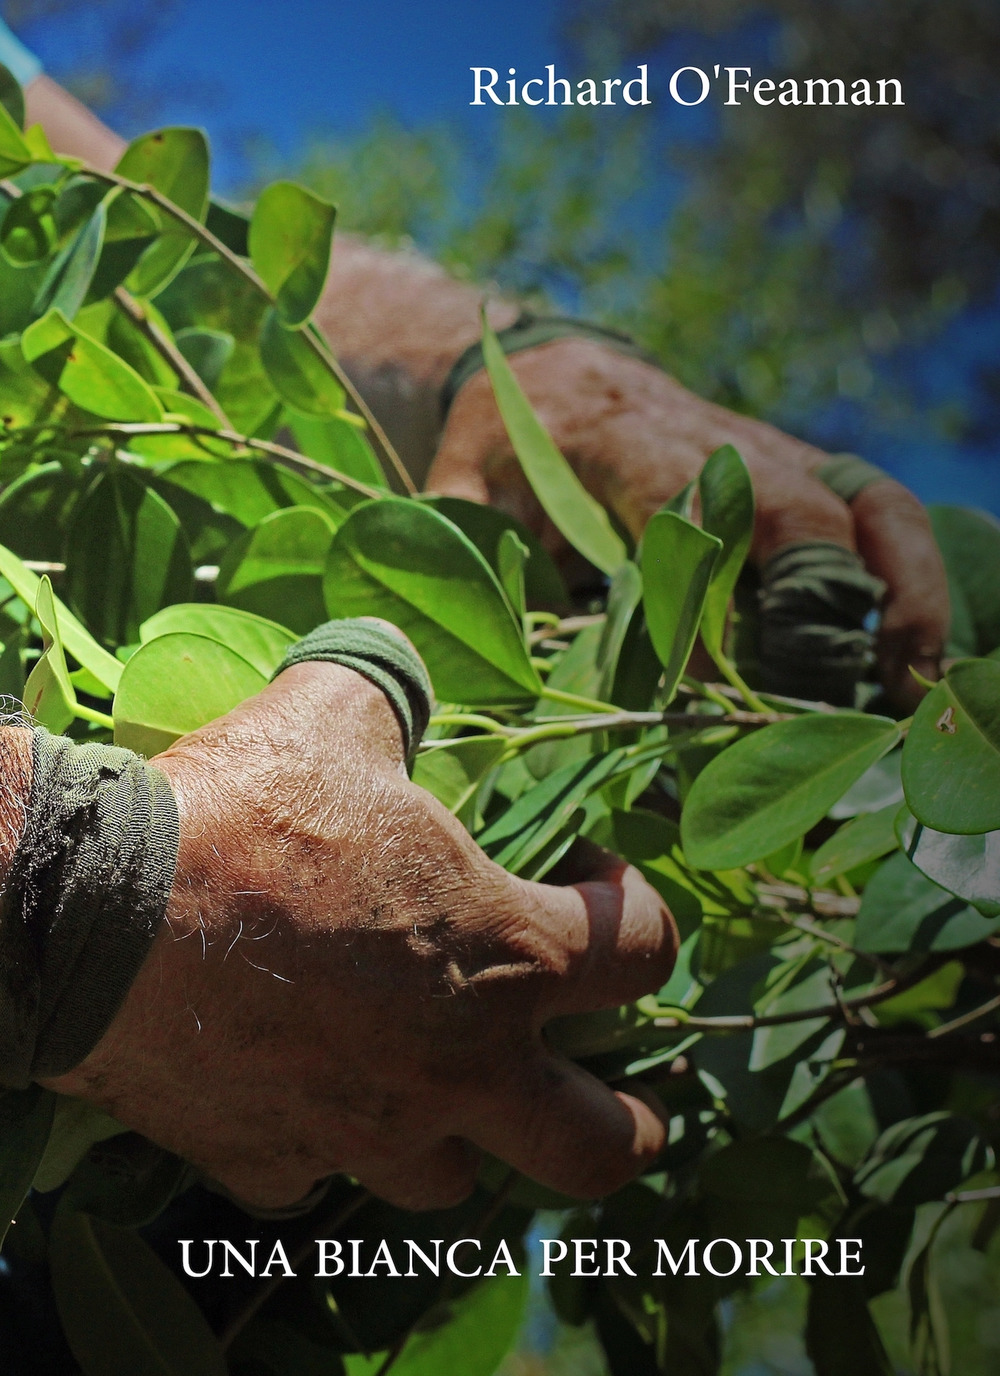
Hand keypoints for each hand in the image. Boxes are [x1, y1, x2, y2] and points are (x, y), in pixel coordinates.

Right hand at [45, 659, 675, 1210]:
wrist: (95, 915)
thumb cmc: (242, 815)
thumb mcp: (333, 716)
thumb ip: (390, 687)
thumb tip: (393, 651)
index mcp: (505, 955)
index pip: (647, 957)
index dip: (640, 912)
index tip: (590, 877)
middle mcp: (458, 1067)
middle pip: (602, 1149)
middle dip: (628, 1123)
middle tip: (615, 1086)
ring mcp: (366, 1131)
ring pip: (457, 1181)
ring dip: (464, 1134)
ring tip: (438, 1081)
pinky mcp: (271, 1162)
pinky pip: (320, 1179)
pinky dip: (326, 1144)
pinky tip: (304, 1092)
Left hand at [426, 339, 949, 709]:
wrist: (556, 366)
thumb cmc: (506, 436)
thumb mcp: (462, 478)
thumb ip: (459, 542)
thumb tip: (436, 631)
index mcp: (629, 446)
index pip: (694, 522)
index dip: (715, 605)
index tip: (714, 688)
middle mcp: (720, 444)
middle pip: (805, 512)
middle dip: (837, 603)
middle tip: (853, 699)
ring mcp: (771, 454)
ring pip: (869, 505)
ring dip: (906, 589)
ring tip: (915, 683)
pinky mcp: (799, 470)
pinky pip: (880, 509)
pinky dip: (910, 572)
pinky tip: (910, 649)